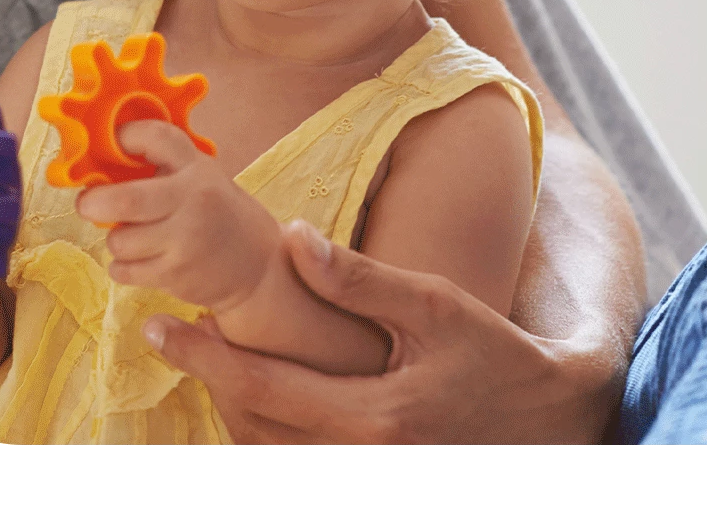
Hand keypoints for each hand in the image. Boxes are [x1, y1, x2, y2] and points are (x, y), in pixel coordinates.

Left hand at [75, 119, 279, 310]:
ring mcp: (185, 240)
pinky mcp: (176, 274)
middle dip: (94, 202)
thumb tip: (100, 157)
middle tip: (87, 204)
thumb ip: (160, 164)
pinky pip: (124, 270)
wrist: (256, 264)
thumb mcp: (198, 177)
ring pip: (120, 240)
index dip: (124, 136)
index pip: (156, 137)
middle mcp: (193, 200)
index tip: (112, 143)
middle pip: (126, 199)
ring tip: (131, 237)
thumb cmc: (215, 213)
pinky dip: (122, 266)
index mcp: (197, 168)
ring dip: (116, 239)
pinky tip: (139, 260)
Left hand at [143, 220, 616, 442]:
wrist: (549, 417)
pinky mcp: (369, 469)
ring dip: (232, 404)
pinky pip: (295, 454)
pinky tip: (258, 388)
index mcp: (372, 416)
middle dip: (207, 380)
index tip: (158, 327)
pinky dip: (266, 425)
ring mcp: (361, 470)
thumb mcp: (435, 305)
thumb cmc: (495, 353)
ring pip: (267, 448)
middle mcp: (358, 455)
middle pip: (251, 425)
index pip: (261, 387)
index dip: (201, 357)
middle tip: (172, 336)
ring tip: (211, 356)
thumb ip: (361, 279)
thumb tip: (294, 237)